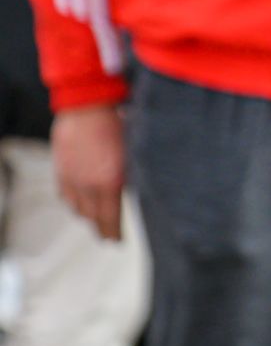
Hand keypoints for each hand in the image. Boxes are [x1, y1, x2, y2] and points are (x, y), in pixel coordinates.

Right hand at [53, 104, 127, 240]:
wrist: (87, 103)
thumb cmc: (119, 122)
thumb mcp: (133, 152)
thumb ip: (132, 175)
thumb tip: (135, 190)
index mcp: (109, 182)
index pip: (110, 219)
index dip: (113, 234)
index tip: (117, 242)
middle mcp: (87, 184)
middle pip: (92, 217)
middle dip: (100, 228)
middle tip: (107, 235)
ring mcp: (71, 177)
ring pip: (76, 207)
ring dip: (86, 216)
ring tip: (95, 219)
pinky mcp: (60, 168)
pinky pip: (64, 194)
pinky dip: (73, 201)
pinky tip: (79, 201)